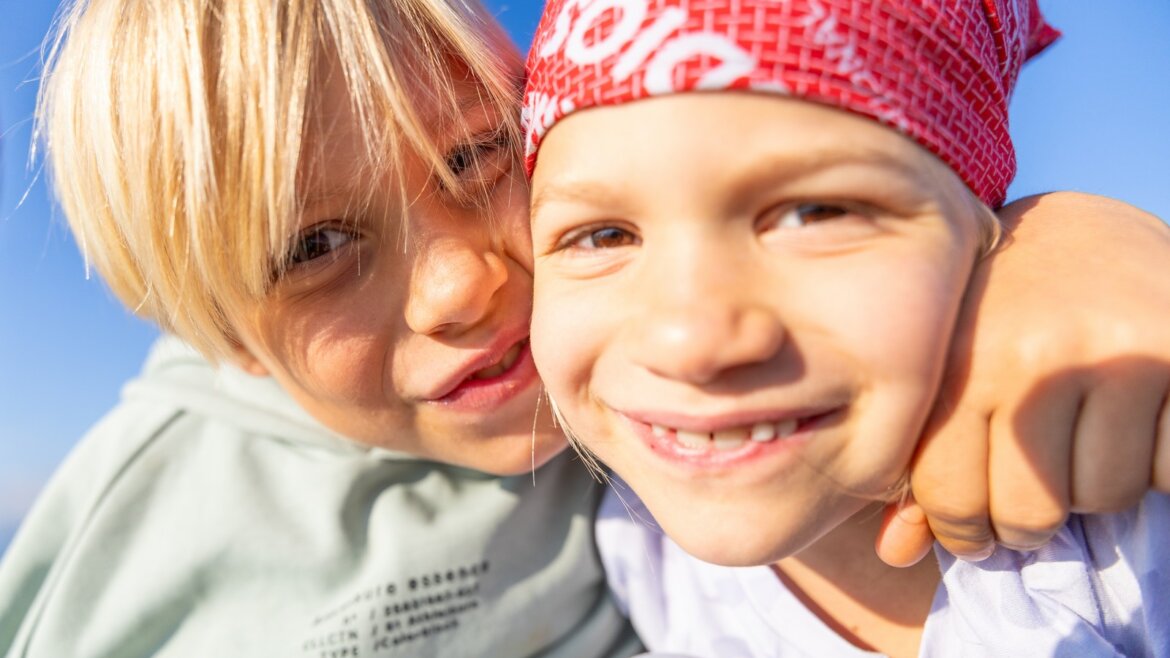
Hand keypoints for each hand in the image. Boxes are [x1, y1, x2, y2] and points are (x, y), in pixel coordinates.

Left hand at [876, 192, 1169, 566]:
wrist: (1082, 232)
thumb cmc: (999, 318)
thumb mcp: (947, 378)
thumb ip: (923, 469)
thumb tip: (896, 556)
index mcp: (961, 364)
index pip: (951, 500)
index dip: (964, 531)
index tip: (976, 525)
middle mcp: (1032, 359)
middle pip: (1031, 515)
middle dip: (1031, 519)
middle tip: (1035, 488)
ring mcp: (1114, 356)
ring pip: (1105, 497)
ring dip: (1095, 486)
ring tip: (1082, 436)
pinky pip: (1169, 471)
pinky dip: (1155, 464)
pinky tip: (1134, 420)